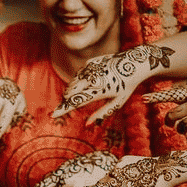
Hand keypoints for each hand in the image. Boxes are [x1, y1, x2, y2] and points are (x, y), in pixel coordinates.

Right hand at [52, 45, 175, 124]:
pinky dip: (78, 81)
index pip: (76, 102)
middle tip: (63, 107)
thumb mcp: (117, 103)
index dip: (63, 109)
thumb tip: (87, 124)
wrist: (134, 63)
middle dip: (66, 100)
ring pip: (73, 83)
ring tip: (74, 97)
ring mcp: (90, 69)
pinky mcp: (90, 62)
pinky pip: (78, 75)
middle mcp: (92, 79)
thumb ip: (102, 114)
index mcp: (99, 91)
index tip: (53, 115)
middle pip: (71, 92)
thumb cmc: (127, 86)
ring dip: (71, 91)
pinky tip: (84, 84)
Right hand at [64, 150, 186, 186]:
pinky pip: (119, 168)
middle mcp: (117, 176)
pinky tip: (138, 173)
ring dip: (119, 181)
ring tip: (137, 182)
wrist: (168, 169)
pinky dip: (124, 172)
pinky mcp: (125, 159)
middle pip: (104, 185)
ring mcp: (121, 166)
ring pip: (112, 177)